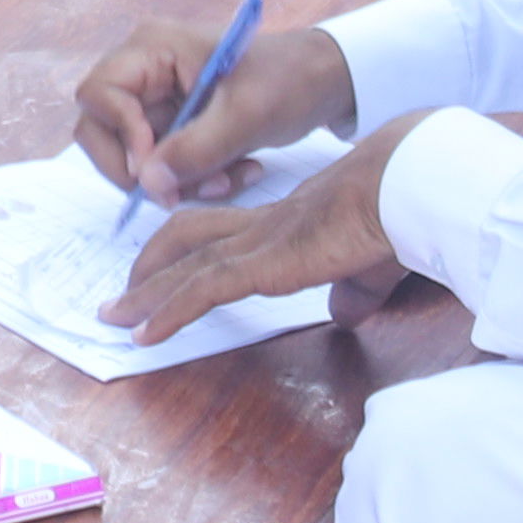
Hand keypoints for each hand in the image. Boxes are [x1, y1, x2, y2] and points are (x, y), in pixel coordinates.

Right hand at [68, 15, 355, 205]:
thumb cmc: (291, 79)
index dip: (120, 134)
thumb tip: (147, 185)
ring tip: (229, 179)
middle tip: (182, 191)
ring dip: (176, 179)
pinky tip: (235, 172)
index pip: (99, 94)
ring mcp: (156, 100)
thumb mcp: (247, 116)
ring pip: (133, 156)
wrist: (327, 81)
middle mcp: (144, 71)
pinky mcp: (173, 125)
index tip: (156, 169)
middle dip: (143, 168)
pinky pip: (162, 164)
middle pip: (103, 129)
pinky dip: (193, 179)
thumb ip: (196, 150)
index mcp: (153, 48)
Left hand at [105, 112, 428, 343]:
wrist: (407, 187)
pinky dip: (168, 312)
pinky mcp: (265, 262)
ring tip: (115, 319)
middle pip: (188, 239)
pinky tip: (145, 335)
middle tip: (123, 297)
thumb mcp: (373, 264)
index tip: (171, 274)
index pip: (222, 231)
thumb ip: (355, 290)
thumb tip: (345, 315)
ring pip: (185, 266)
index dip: (191, 251)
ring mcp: (260, 242)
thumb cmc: (400, 214)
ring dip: (146, 294)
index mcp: (286, 222)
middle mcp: (263, 227)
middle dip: (152, 267)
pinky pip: (202, 290)